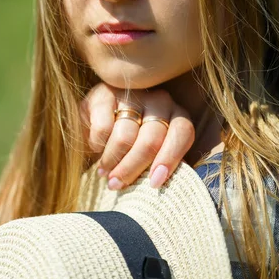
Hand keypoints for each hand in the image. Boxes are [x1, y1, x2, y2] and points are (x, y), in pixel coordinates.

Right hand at [80, 83, 194, 189]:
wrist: (97, 126)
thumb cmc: (132, 147)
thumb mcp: (151, 156)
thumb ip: (162, 167)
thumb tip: (159, 185)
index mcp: (178, 115)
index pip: (182, 133)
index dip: (169, 159)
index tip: (154, 183)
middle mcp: (159, 100)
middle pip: (151, 140)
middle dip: (132, 168)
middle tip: (118, 185)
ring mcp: (132, 94)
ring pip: (125, 137)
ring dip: (112, 161)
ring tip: (105, 174)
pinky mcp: (105, 94)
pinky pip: (103, 128)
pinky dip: (97, 145)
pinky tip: (95, 150)